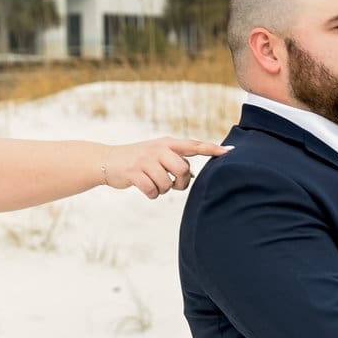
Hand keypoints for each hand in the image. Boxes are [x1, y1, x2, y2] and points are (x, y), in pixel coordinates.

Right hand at [101, 138, 231, 198]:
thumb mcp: (157, 153)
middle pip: (183, 170)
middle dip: (180, 182)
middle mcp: (158, 149)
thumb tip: (191, 176)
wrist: (108, 160)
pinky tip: (145, 189)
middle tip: (173, 184)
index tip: (229, 151)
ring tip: (154, 184)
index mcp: (167, 143)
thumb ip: (174, 160)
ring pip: (167, 184)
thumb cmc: (138, 160)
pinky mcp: (134, 173)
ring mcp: (145, 160)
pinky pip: (152, 191)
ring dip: (162, 189)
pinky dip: (151, 194)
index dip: (211, 149)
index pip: (193, 145)